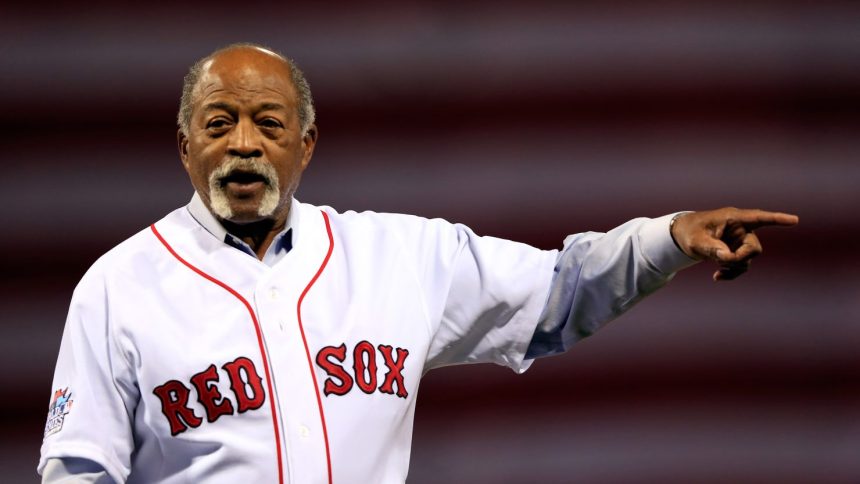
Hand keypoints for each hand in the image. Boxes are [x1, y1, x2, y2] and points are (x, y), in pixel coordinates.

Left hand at [670, 208, 798, 280]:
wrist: (683, 236)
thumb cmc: (690, 232)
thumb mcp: (696, 241)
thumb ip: (711, 248)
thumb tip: (727, 257)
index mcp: (733, 218)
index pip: (758, 218)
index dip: (776, 219)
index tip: (795, 220)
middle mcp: (741, 228)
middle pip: (754, 247)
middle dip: (741, 258)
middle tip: (723, 262)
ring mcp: (740, 241)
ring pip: (748, 260)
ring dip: (734, 267)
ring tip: (716, 269)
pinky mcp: (737, 251)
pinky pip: (742, 266)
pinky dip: (731, 273)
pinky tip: (717, 277)